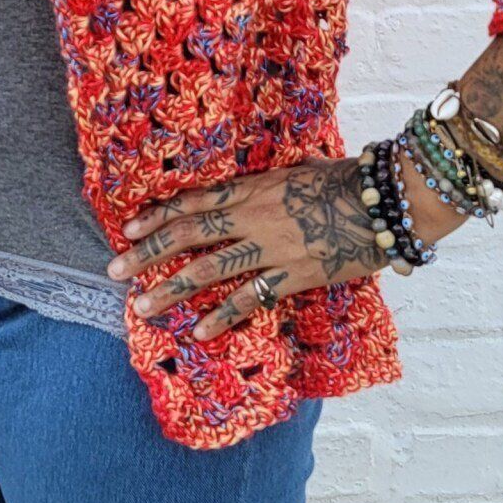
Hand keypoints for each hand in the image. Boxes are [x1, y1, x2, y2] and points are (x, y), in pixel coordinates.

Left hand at [104, 153, 463, 339]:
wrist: (388, 198)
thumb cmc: (350, 179)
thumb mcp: (303, 170)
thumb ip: (278, 179)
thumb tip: (270, 176)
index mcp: (253, 187)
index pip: (194, 201)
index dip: (158, 216)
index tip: (128, 229)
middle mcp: (253, 216)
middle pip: (189, 234)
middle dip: (147, 253)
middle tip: (114, 269)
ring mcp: (272, 247)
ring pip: (209, 269)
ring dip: (172, 288)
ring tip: (141, 306)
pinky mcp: (295, 275)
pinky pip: (251, 298)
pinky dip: (223, 315)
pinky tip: (199, 332)